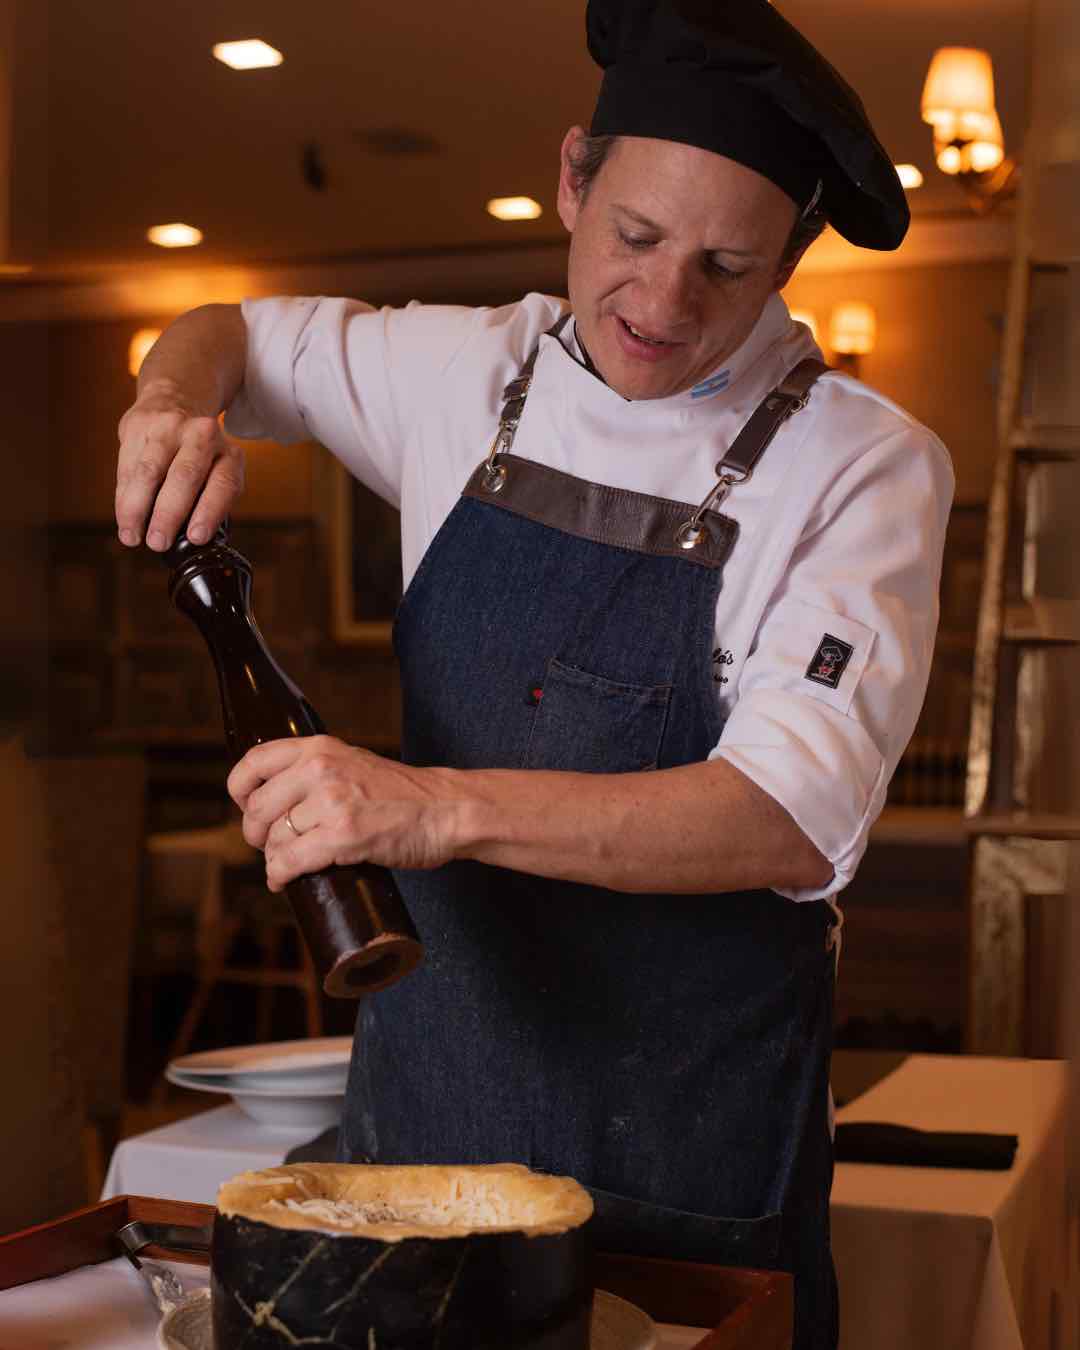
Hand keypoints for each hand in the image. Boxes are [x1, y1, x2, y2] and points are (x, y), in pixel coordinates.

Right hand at [115, 383, 244, 550]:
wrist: (175, 399)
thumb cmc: (200, 454)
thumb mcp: (218, 471)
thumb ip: (208, 500)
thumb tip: (189, 543)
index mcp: (228, 453)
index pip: (223, 484)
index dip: (209, 512)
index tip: (195, 537)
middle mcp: (202, 435)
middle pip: (185, 476)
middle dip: (169, 514)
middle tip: (158, 542)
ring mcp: (168, 427)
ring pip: (149, 471)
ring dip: (138, 508)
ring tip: (133, 536)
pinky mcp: (138, 425)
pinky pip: (128, 467)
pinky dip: (124, 497)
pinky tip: (124, 519)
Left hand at [227, 735, 462, 890]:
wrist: (447, 810)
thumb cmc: (405, 794)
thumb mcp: (355, 763)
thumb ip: (319, 771)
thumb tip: (277, 800)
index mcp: (320, 748)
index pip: (253, 762)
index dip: (240, 791)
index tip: (248, 807)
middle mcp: (321, 769)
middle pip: (257, 808)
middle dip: (256, 834)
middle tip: (270, 845)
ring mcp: (332, 802)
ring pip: (274, 838)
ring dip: (274, 858)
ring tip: (288, 864)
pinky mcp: (343, 836)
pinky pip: (289, 861)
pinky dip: (280, 876)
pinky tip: (284, 880)